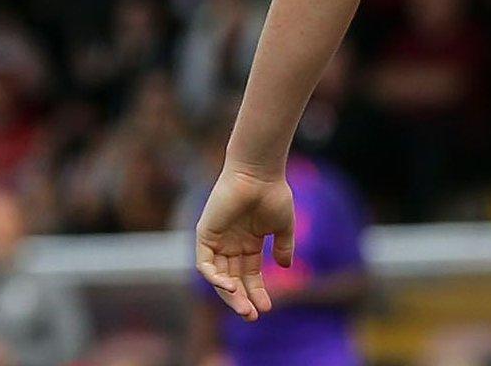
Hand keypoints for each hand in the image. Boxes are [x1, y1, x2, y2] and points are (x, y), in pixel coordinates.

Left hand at [195, 164, 294, 320]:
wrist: (259, 173)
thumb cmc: (273, 194)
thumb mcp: (282, 227)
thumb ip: (283, 247)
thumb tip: (285, 267)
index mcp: (248, 244)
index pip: (249, 276)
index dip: (258, 293)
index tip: (267, 309)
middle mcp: (230, 245)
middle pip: (234, 280)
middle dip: (243, 299)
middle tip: (253, 316)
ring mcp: (217, 241)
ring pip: (219, 277)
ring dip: (230, 294)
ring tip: (244, 307)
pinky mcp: (205, 235)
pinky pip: (205, 265)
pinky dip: (215, 278)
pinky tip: (231, 287)